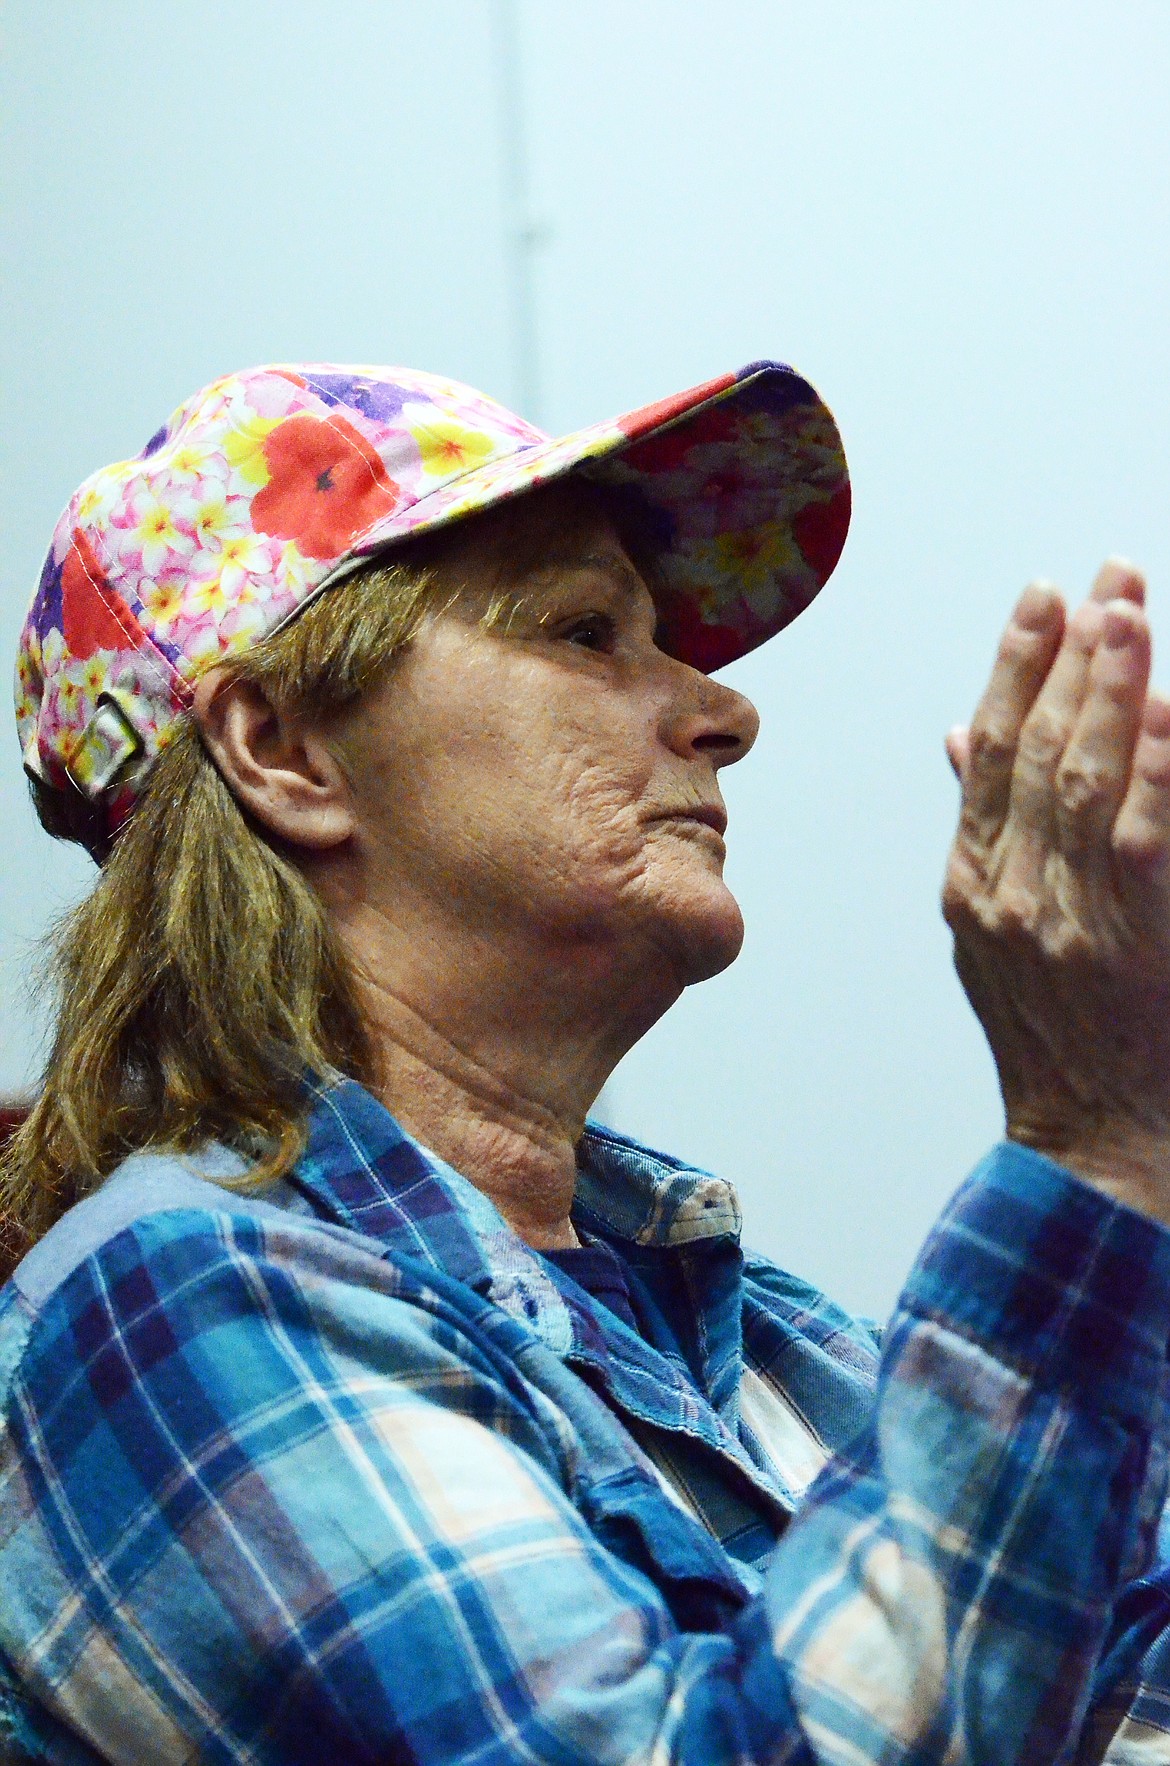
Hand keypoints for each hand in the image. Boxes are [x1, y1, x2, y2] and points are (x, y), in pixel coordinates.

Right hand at [943, 560, 1169, 1224]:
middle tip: (1104, 577)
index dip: (1014, 665)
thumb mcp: (992, 930)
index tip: (1043, 597)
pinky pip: (1138, 831)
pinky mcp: (1130, 934)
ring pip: (1080, 776)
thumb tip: (957, 734)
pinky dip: (1150, 762)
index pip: (987, 750)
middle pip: (1031, 747)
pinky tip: (1162, 705)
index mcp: (971, 883)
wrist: (1092, 1134)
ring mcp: (1063, 916)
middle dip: (1069, 652)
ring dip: (1107, 686)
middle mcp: (1007, 892)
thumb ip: (982, 827)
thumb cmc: (1058, 1033)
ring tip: (1130, 610)